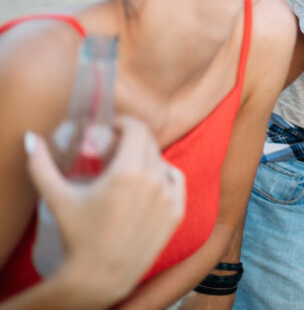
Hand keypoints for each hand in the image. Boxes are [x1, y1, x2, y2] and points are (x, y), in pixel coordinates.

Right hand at [26, 116, 185, 304]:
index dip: (125, 123)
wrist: (100, 275)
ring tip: (127, 169)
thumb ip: (42, 165)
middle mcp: (153, 180)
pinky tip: (150, 180)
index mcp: (128, 171)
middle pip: (148, 144)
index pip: (137, 129)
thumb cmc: (77, 236)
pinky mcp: (177, 211)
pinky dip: (164, 175)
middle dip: (132, 140)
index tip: (113, 128)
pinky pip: (176, 180)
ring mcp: (168, 196)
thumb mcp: (57, 198)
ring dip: (146, 158)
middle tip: (115, 149)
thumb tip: (31, 139)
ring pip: (161, 161)